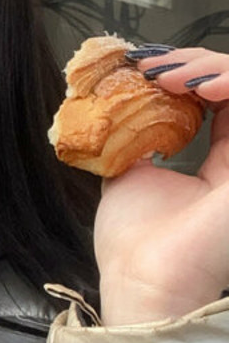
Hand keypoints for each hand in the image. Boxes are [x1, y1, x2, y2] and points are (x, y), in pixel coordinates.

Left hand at [95, 48, 228, 324]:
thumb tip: (124, 108)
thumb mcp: (129, 177)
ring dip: (211, 67)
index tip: (145, 68)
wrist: (144, 278)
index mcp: (221, 168)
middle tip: (153, 68)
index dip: (189, 74)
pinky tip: (197, 87)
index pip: (221, 101)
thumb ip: (138, 143)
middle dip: (196, 63)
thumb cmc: (136, 244)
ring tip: (169, 76)